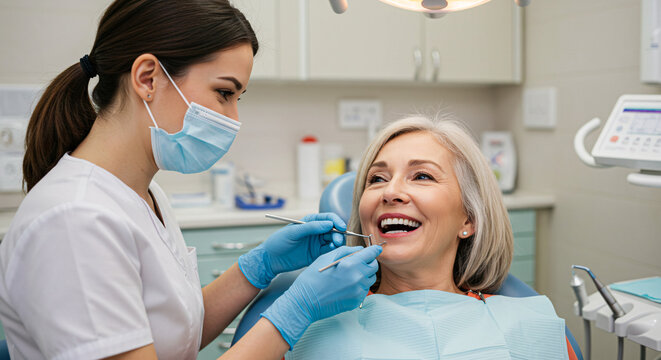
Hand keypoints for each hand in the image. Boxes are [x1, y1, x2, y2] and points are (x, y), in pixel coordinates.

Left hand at [238, 213, 345, 288]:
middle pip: (333, 229)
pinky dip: (333, 250)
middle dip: (338, 233)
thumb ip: (311, 227)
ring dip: (337, 241)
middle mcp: (316, 231)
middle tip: (336, 240)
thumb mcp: (293, 232)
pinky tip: (332, 250)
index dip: (336, 221)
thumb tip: (328, 224)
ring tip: (335, 245)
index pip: (328, 218)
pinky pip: (328, 250)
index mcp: (310, 221)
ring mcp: (317, 242)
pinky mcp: (316, 253)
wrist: (271, 259)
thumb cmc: (279, 241)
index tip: (341, 227)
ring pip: (333, 239)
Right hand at [260, 245, 381, 347]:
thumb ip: (346, 251)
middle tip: (358, 261)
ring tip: (349, 274)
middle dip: (368, 262)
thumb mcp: (326, 257)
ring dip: (364, 274)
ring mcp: (358, 291)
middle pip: (374, 266)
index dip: (374, 249)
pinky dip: (359, 285)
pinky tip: (346, 285)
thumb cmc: (313, 278)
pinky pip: (364, 290)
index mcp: (351, 264)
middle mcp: (358, 277)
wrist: (306, 302)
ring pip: (370, 278)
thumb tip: (359, 250)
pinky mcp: (356, 301)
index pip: (371, 253)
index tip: (376, 248)